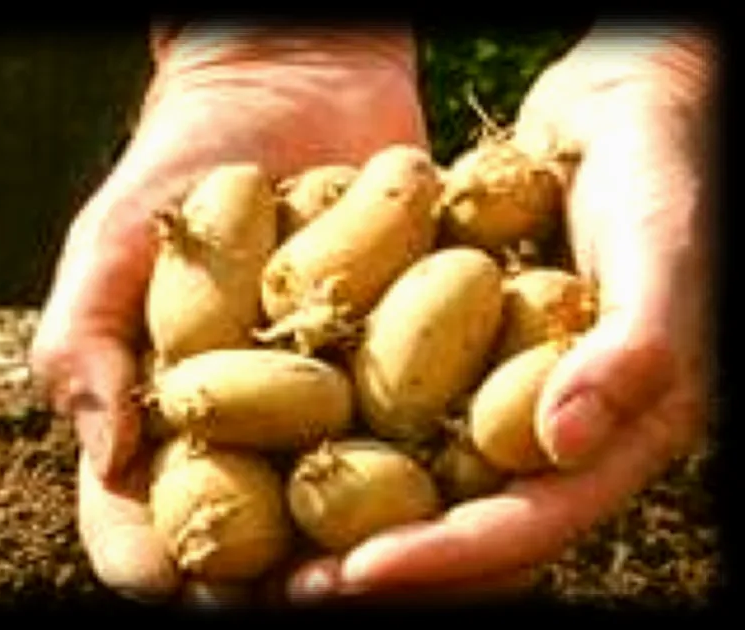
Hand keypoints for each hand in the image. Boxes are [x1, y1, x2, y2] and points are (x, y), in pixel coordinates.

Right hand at [30, 23, 427, 602]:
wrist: (294, 88)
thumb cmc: (180, 167)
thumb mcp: (111, 243)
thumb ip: (84, 341)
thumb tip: (108, 459)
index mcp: (159, 426)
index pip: (137, 524)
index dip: (157, 563)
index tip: (188, 581)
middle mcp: (245, 441)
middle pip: (250, 545)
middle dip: (281, 582)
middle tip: (316, 593)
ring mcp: (328, 421)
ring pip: (343, 519)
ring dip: (374, 557)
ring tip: (409, 571)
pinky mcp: (406, 384)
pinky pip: (427, 447)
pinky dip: (449, 480)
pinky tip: (479, 498)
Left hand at [287, 25, 715, 602]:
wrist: (621, 107)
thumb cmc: (659, 170)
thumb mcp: (663, 249)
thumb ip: (637, 348)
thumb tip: (558, 448)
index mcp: (621, 435)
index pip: (534, 523)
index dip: (448, 558)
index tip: (358, 574)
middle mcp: (558, 433)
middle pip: (470, 526)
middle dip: (388, 561)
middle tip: (295, 587)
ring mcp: (506, 399)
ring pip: (429, 482)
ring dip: (355, 516)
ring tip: (273, 542)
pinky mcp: (462, 360)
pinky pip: (404, 413)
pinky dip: (350, 438)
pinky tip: (278, 448)